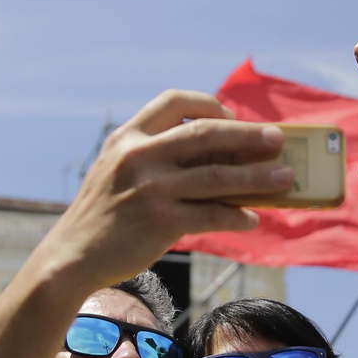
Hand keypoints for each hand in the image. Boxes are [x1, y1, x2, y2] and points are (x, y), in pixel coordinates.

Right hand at [35, 91, 292, 289]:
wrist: (72, 256)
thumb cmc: (102, 215)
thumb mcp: (116, 170)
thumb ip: (153, 156)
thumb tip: (217, 160)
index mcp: (128, 137)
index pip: (175, 101)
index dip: (209, 104)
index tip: (230, 116)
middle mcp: (140, 156)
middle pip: (206, 133)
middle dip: (248, 135)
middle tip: (277, 140)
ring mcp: (151, 188)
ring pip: (218, 176)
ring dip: (257, 177)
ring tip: (285, 180)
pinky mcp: (161, 221)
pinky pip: (212, 214)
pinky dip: (237, 216)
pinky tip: (252, 219)